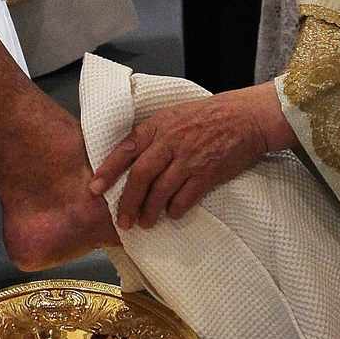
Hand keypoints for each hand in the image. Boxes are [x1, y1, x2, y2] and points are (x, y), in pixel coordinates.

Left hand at [88, 82, 294, 229]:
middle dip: (128, 202)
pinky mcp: (207, 173)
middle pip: (140, 177)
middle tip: (123, 221)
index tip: (94, 189)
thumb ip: (153, 135)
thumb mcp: (173, 115)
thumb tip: (130, 160)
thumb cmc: (207, 116)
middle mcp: (170, 142)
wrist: (245, 117)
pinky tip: (172, 214)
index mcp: (157, 125)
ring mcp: (189, 159)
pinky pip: (185, 198)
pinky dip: (175, 210)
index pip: (125, 149)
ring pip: (160, 192)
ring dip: (150, 211)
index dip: (107, 170)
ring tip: (145, 223)